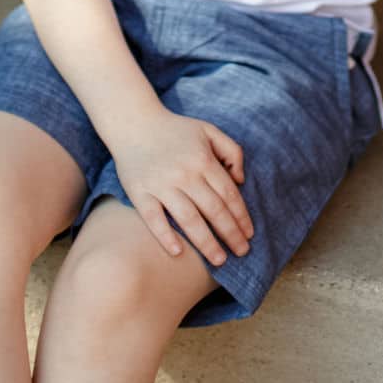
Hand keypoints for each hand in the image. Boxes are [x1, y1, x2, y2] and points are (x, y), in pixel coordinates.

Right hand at [112, 108, 253, 267]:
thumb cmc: (175, 129)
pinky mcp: (140, 192)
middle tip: (242, 253)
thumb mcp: (209, 130)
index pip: (229, 195)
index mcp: (203, 160)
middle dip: (230, 234)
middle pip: (213, 210)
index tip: (249, 235)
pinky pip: (154, 219)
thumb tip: (240, 180)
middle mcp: (185, 174)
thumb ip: (232, 151)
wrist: (134, 122)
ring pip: (188, 219)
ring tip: (219, 259)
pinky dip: (166, 236)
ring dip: (206, 242)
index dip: (241, 217)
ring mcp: (161, 184)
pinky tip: (178, 252)